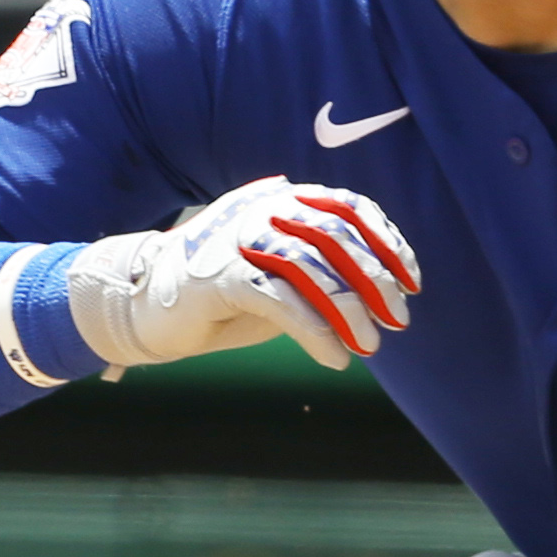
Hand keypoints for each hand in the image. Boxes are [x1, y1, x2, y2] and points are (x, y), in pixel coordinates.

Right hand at [63, 176, 419, 370]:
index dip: (387, 241)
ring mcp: (239, 239)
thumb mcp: (283, 275)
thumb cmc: (224, 292)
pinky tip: (334, 357)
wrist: (144, 305)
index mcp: (282, 199)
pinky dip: (315, 331)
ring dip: (350, 310)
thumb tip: (383, 293)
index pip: (349, 207)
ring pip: (312, 268)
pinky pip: (281, 301)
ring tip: (371, 344)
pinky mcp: (220, 276)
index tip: (412, 280)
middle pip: (336, 236)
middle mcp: (263, 209)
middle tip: (399, 318)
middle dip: (376, 280)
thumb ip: (324, 271)